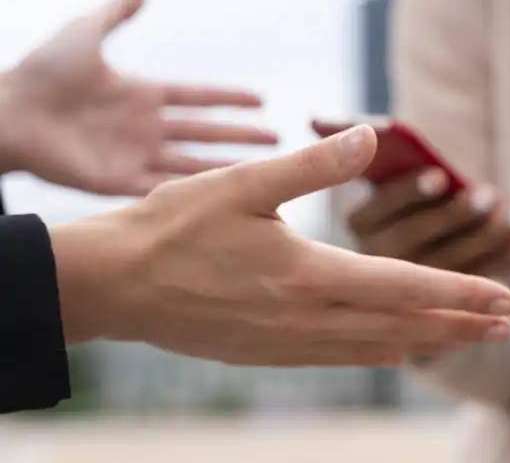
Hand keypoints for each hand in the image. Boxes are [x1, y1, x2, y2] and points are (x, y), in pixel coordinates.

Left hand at [0, 0, 276, 195]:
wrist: (7, 114)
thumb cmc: (40, 72)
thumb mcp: (84, 33)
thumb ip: (117, 13)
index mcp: (141, 95)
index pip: (198, 97)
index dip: (229, 98)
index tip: (262, 100)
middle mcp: (145, 128)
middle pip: (206, 132)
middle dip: (243, 136)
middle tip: (280, 138)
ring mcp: (135, 156)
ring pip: (195, 164)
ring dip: (229, 167)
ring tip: (264, 169)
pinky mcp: (120, 183)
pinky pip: (165, 189)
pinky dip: (193, 192)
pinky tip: (223, 195)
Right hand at [49, 125, 509, 365]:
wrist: (115, 286)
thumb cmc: (174, 228)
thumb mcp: (243, 184)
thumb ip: (313, 164)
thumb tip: (370, 136)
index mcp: (310, 275)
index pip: (406, 287)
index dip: (462, 292)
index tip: (506, 297)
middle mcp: (309, 319)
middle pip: (405, 326)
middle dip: (461, 324)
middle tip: (508, 323)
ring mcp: (292, 344)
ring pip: (379, 348)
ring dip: (430, 341)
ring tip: (471, 337)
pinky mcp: (273, 355)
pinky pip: (345, 357)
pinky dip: (384, 352)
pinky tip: (401, 349)